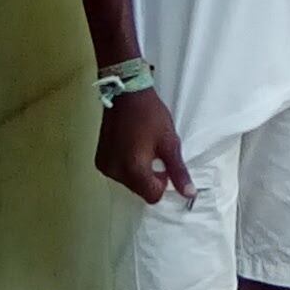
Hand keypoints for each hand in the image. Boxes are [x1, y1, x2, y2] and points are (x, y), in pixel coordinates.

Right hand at [96, 89, 194, 205]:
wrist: (126, 94)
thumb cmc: (150, 116)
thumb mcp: (169, 142)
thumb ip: (178, 171)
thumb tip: (190, 194)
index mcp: (133, 170)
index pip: (152, 195)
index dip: (163, 182)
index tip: (164, 163)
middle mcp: (115, 172)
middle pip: (139, 190)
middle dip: (150, 177)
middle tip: (154, 152)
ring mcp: (105, 166)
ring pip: (129, 182)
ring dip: (138, 172)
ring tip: (142, 147)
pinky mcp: (99, 160)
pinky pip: (118, 172)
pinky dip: (126, 165)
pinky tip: (130, 147)